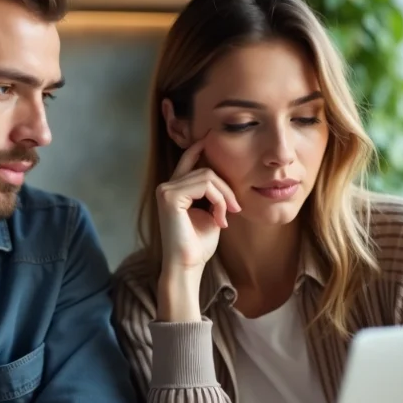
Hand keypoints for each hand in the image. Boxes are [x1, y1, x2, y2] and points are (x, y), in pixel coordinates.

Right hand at [155, 137, 240, 276]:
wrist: (188, 266)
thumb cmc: (199, 246)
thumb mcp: (210, 213)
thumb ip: (212, 195)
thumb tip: (222, 178)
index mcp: (173, 190)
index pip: (188, 160)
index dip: (199, 147)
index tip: (212, 136)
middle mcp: (166, 187)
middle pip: (205, 169)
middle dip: (226, 188)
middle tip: (236, 210)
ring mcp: (165, 190)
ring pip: (207, 175)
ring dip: (224, 196)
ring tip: (226, 217)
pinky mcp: (170, 196)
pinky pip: (205, 184)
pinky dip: (218, 200)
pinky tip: (219, 218)